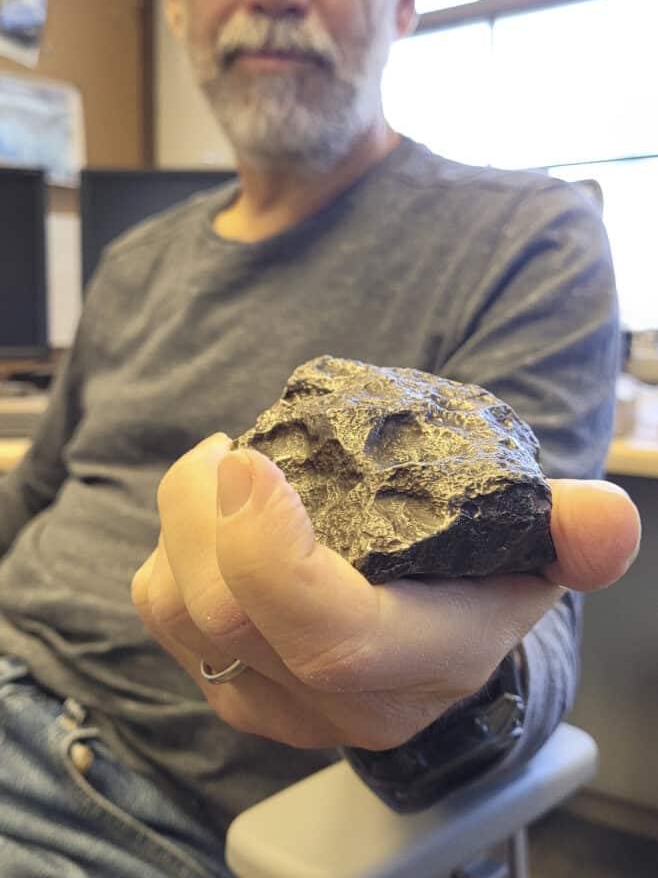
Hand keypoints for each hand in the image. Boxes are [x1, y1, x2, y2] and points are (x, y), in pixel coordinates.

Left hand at [132, 434, 639, 750]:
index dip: (276, 555)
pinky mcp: (229, 686)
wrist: (435, 638)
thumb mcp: (535, 549)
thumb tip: (604, 517)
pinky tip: (207, 510)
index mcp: (420, 665)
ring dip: (178, 525)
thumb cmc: (481, 578)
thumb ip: (575, 533)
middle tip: (226, 447)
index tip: (252, 461)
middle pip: (230, 621)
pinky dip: (170, 550)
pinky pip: (165, 615)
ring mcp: (275, 701)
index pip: (334, 640)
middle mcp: (340, 701)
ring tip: (216, 466)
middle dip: (201, 515)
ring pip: (180, 616)